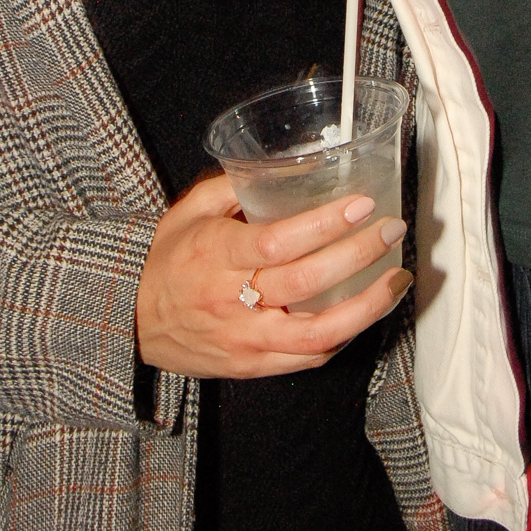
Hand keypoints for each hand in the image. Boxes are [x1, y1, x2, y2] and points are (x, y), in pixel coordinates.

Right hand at [134, 172, 411, 378]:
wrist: (133, 324)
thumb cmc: (166, 262)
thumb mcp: (187, 213)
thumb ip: (231, 188)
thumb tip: (283, 166)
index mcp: (214, 255)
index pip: (277, 242)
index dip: (325, 224)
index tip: (361, 205)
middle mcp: (232, 300)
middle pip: (306, 282)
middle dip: (358, 254)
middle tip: (390, 230)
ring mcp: (245, 339)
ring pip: (318, 333)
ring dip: (366, 306)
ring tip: (397, 280)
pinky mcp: (254, 365)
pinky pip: (309, 357)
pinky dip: (344, 335)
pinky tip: (366, 311)